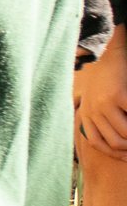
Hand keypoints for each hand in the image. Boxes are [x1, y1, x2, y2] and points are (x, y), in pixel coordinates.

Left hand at [75, 30, 126, 159]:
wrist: (108, 51)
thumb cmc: (109, 77)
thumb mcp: (99, 99)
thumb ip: (104, 118)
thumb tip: (120, 144)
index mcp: (86, 113)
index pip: (98, 144)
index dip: (116, 154)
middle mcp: (92, 111)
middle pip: (116, 143)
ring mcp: (104, 104)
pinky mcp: (118, 95)